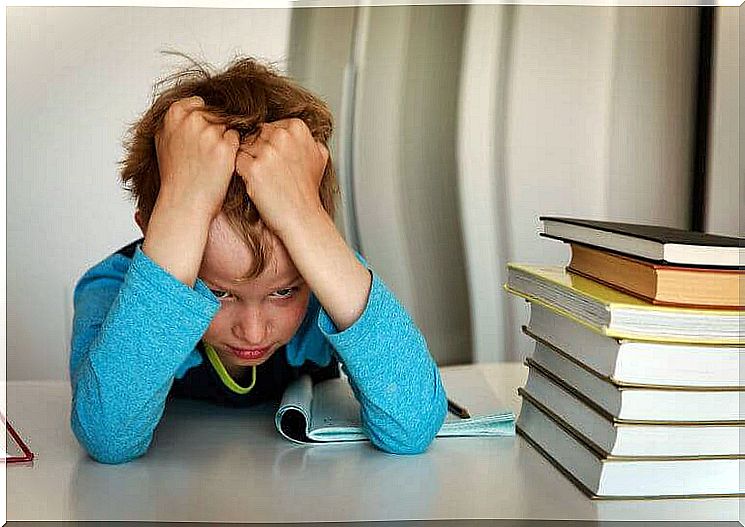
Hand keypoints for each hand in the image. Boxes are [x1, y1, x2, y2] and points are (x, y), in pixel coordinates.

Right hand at [154, 96, 239, 219]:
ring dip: (225, 141)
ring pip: (228, 127)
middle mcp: (192, 120)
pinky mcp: (225, 147)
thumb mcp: (164, 140)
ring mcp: (209, 133)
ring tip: (212, 160)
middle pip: (217, 115)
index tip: (200, 138)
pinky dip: (233, 151)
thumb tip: (195, 102)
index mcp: (174, 114)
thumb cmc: (175, 175)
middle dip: (216, 131)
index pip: (200, 104)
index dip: (204, 122)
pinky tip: (221, 164)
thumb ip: (176, 119)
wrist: (184, 202)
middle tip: (207, 153)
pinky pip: (237, 140)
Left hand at [235, 118, 328, 235]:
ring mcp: (267, 152)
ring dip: (249, 162)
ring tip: (265, 178)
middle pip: (254, 135)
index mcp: (297, 127)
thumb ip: (305, 137)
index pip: (268, 126)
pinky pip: (237, 162)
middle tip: (270, 171)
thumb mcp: (318, 156)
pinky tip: (256, 183)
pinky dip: (242, 173)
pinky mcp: (253, 168)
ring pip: (243, 147)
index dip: (269, 145)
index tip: (279, 161)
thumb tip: (291, 127)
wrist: (301, 217)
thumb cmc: (307, 190)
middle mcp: (282, 136)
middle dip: (257, 152)